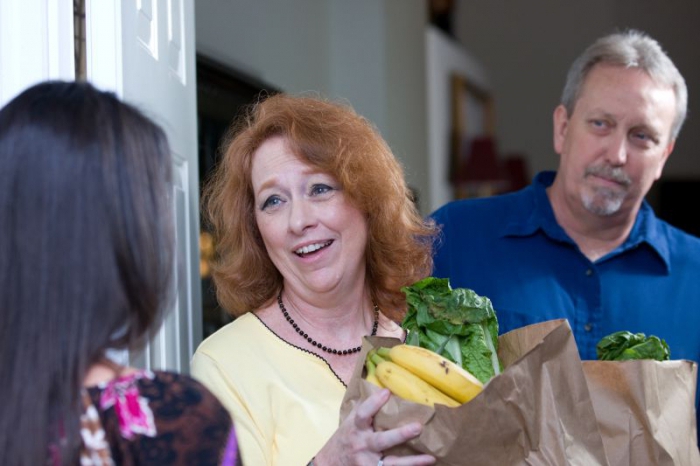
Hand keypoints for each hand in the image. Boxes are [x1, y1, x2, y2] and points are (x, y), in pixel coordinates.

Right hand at [312, 388, 435, 465]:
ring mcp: (367, 462)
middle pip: (381, 441)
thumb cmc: (344, 439)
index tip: (387, 392)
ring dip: (411, 461)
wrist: (329, 464)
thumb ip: (364, 407)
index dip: (374, 402)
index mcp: (355, 428)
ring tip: (430, 458)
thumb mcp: (350, 422)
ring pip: (391, 464)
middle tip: (418, 427)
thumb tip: (382, 387)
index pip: (363, 413)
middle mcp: (362, 445)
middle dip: (399, 435)